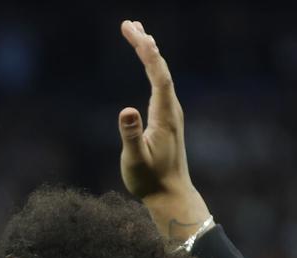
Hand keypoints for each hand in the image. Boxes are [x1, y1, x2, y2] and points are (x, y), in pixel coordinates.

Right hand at [118, 20, 209, 240]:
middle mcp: (171, 108)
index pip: (158, 75)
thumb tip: (125, 110)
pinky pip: (160, 83)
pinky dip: (151, 67)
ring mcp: (170, 112)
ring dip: (149, 52)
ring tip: (136, 32)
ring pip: (162, 73)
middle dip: (145, 44)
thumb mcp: (135, 160)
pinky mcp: (166, 118)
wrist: (171, 195)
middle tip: (128, 23)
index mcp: (165, 114)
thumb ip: (130, 135)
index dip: (147, 53)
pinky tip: (147, 63)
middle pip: (161, 68)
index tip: (135, 33)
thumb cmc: (150, 180)